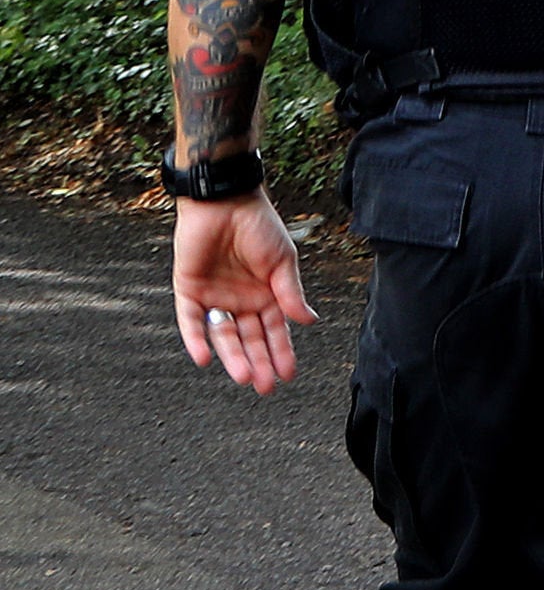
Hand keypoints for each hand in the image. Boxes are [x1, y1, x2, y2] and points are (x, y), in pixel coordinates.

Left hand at [172, 192, 314, 393]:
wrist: (225, 202)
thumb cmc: (259, 226)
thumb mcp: (282, 261)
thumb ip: (290, 293)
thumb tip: (309, 321)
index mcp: (266, 294)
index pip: (274, 331)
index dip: (281, 352)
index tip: (288, 374)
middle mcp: (240, 301)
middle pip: (249, 339)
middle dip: (258, 362)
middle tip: (265, 387)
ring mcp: (214, 297)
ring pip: (223, 335)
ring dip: (232, 356)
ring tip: (243, 376)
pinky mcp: (189, 290)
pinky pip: (191, 320)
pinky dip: (196, 340)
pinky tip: (204, 359)